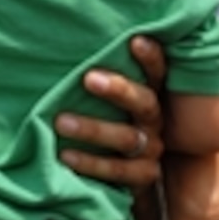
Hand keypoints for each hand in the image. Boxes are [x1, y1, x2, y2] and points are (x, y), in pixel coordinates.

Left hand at [55, 36, 165, 192]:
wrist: (130, 179)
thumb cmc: (110, 125)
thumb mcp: (113, 104)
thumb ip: (101, 82)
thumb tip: (66, 49)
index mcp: (151, 98)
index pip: (157, 74)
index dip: (151, 58)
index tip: (135, 40)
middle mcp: (155, 122)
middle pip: (144, 103)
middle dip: (118, 90)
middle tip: (89, 78)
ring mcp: (151, 151)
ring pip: (127, 138)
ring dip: (93, 129)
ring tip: (61, 121)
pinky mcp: (142, 177)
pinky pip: (117, 170)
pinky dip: (90, 163)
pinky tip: (65, 155)